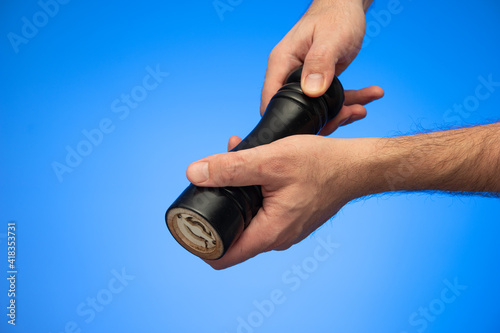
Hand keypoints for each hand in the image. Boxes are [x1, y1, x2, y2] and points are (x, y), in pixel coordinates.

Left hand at [187, 134, 373, 268]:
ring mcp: (286, 229)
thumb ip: (232, 167)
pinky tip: (253, 165)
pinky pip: (264, 211)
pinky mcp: (292, 217)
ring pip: (248, 219)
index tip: (190, 220)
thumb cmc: (323, 164)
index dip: (199, 243)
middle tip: (209, 182)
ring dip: (235, 194)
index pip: (222, 256)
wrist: (357, 166)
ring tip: (231, 162)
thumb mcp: (272, 160)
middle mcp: (277, 238)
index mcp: (269, 233)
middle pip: (232, 235)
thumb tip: (195, 173)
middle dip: (216, 208)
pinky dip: (253, 191)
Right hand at [261, 0, 369, 115]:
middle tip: (349, 114)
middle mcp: (289, 75)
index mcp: (282, 64)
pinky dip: (350, 102)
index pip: (272, 99)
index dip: (284, 119)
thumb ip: (319, 63)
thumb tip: (312, 91)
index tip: (311, 128)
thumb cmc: (336, 15)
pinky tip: (369, 96)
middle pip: (297, 111)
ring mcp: (304, 81)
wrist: (346, 6)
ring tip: (362, 109)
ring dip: (341, 112)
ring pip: (317, 110)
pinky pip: (331, 101)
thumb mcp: (331, 38)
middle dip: (324, 119)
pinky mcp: (319, 84)